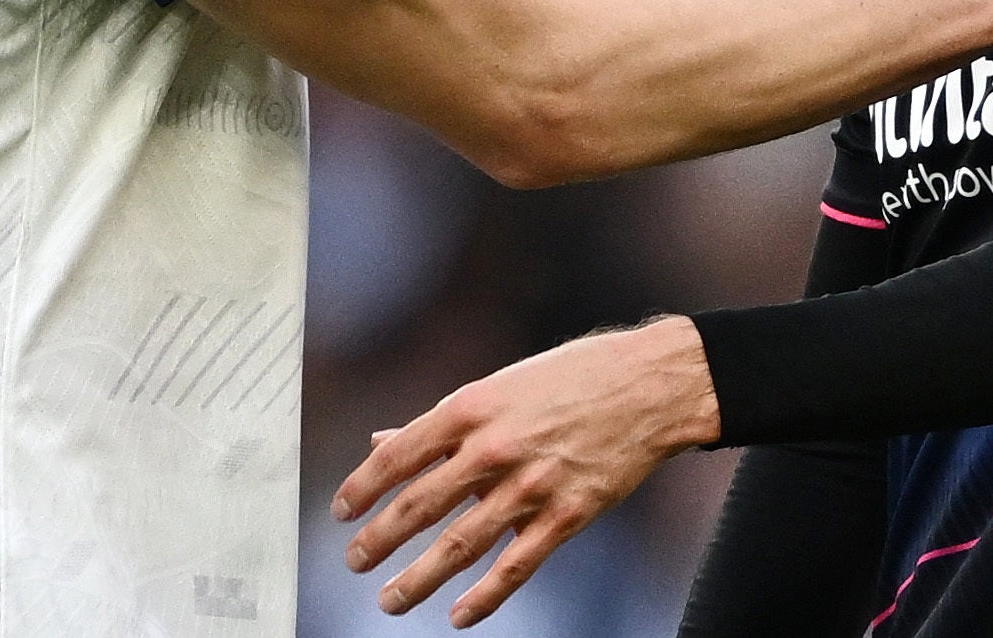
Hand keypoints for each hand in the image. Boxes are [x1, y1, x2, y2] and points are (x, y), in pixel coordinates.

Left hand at [333, 317, 719, 625]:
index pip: (399, 455)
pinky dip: (483, 597)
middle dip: (379, 540)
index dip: (362, 488)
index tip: (341, 512)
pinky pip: (515, 567)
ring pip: (459, 545)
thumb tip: (382, 443)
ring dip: (417, 578)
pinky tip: (458, 615)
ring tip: (390, 600)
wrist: (650, 385)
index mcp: (472, 406)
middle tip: (355, 562)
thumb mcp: (500, 386)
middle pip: (419, 506)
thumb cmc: (571, 377)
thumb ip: (443, 425)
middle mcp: (494, 447)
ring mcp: (531, 485)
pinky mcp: (566, 515)